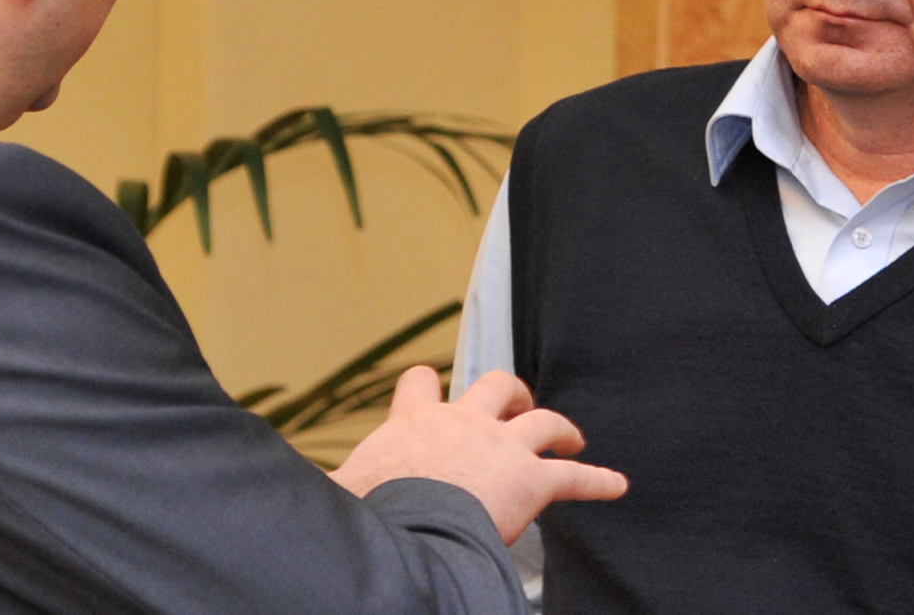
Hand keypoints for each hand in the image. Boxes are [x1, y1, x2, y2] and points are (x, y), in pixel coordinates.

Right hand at [329, 367, 626, 541]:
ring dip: (560, 427)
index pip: (419, 384)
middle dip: (509, 393)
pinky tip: (616, 485)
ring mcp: (503, 447)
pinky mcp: (533, 480)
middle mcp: (464, 422)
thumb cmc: (369, 511)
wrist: (406, 528)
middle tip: (516, 404)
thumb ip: (331, 482)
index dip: (425, 387)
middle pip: (495, 385)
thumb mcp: (339, 486)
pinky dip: (599, 481)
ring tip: (573, 436)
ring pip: (541, 420)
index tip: (429, 389)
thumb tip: (297, 490)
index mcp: (415, 422)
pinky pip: (575, 477)